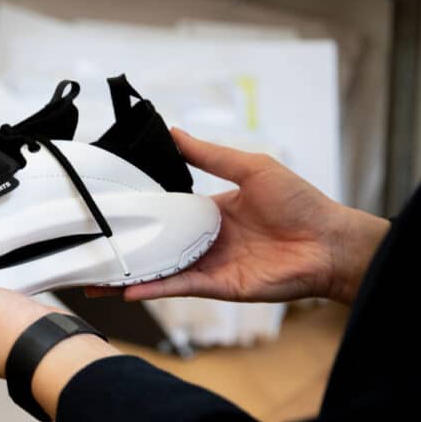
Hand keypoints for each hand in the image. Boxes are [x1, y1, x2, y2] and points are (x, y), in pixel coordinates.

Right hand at [86, 129, 388, 305]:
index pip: (167, 210)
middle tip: (90, 248)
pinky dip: (154, 288)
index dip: (141, 210)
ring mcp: (210, 264)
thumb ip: (210, 155)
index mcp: (212, 210)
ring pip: (161, 270)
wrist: (330, 243)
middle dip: (126, 249)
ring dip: (130, 274)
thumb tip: (175, 132)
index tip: (110, 207)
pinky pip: (180, 286)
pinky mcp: (218, 286)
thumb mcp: (251, 167)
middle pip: (157, 244)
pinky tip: (128, 289)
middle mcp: (206, 239)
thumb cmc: (301, 202)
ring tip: (95, 278)